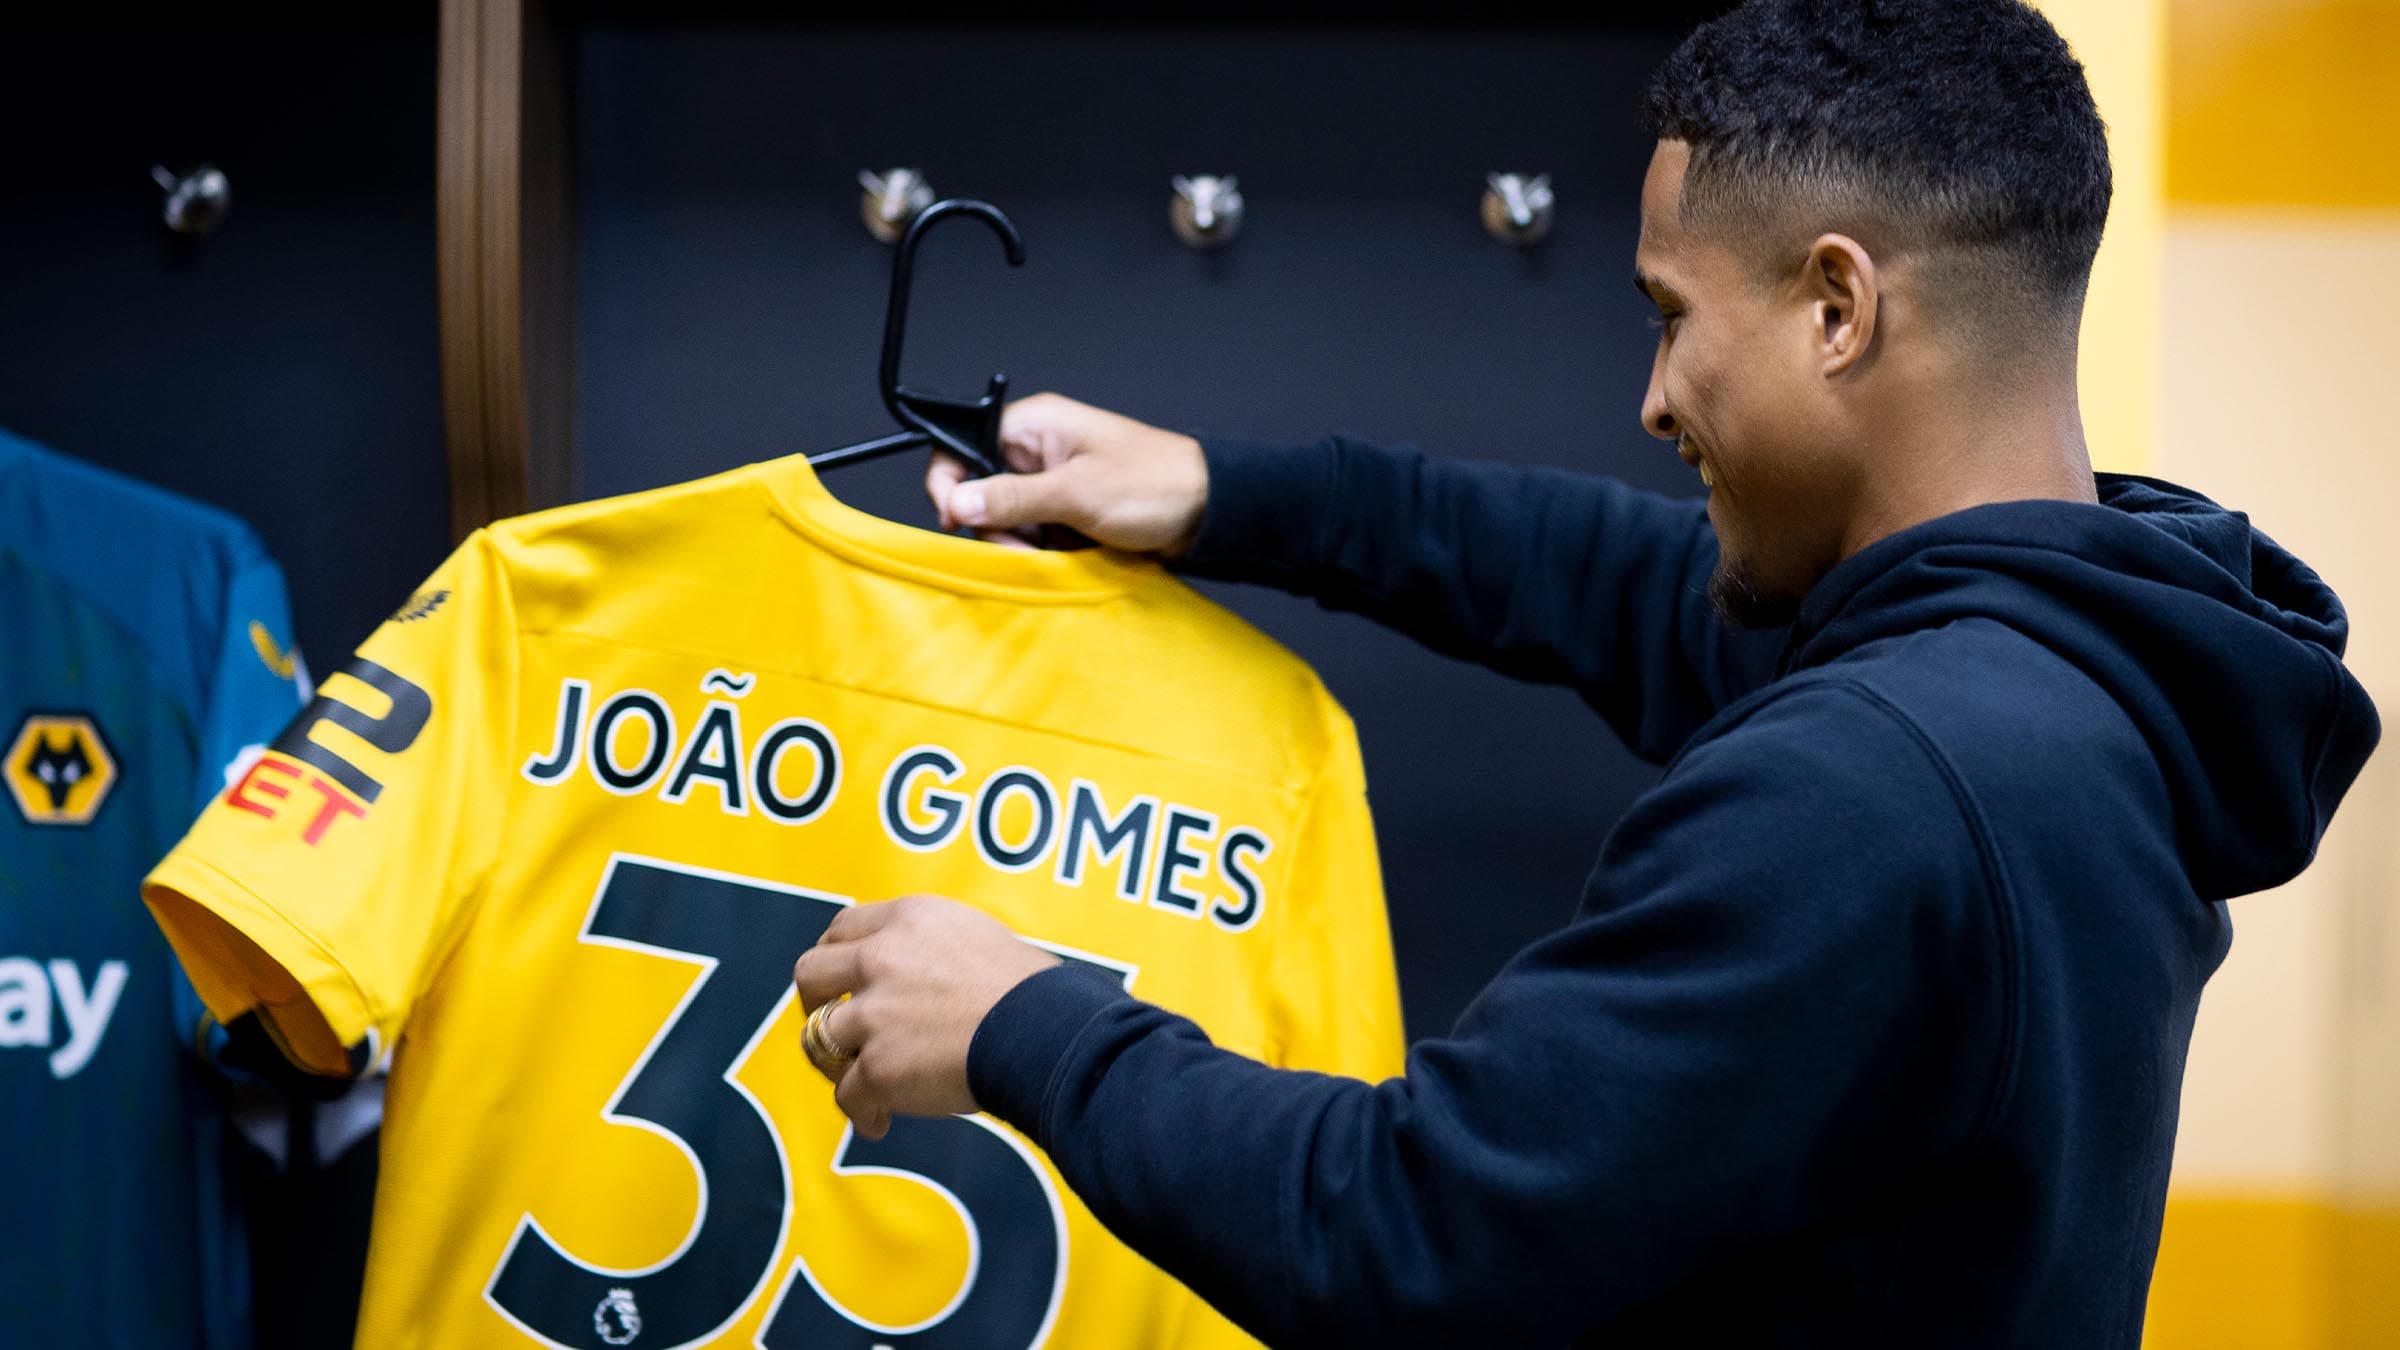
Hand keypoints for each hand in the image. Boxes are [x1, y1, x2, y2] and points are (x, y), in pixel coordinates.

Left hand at [791, 896, 1062, 1140]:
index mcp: (908, 920)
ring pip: (817, 1038)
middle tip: (835, 1024)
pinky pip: (848, 1096)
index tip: (844, 980)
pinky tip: (880, 1121)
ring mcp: (875, 1014)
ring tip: (856, 1080)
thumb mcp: (976, 935)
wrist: (1046, 1032)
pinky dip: (863, 1112)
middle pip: (810, 973)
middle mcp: (881, 959)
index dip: (837, 956)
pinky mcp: (878, 1067)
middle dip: (814, 1002)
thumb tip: (917, 966)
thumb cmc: (1030, 990)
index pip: (843, 927)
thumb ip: (931, 945)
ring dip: (834, 1062)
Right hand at [926, 392, 1209, 554]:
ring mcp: (1053, 479)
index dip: (952, 483)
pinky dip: (1043, 547)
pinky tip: (1065, 554)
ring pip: (1007, 516)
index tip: (959, 520)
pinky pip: (1035, 530)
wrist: (1208, 511)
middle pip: (981, 489)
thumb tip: (958, 501)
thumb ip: (1012, 497)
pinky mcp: (1068, 507)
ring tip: (1052, 552)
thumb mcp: (1075, 494)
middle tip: (1025, 544)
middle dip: (995, 524)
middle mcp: (1039, 448)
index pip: (963, 444)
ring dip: (1020, 541)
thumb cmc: (1155, 485)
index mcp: (1035, 425)